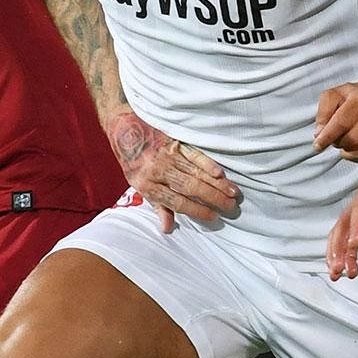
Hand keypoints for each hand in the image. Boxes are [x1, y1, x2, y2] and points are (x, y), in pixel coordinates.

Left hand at [110, 111, 239, 230]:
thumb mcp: (139, 186)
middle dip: (213, 199)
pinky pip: (195, 155)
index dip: (197, 210)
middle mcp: (159, 171)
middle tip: (231, 207)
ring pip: (196, 173)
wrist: (124, 129)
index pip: (177, 202)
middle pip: (191, 188)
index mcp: (148, 186)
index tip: (214, 217)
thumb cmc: (134, 161)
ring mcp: (168, 155)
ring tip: (233, 194)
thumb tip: (167, 228)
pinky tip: (220, 174)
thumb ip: (157, 206)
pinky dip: (209, 164)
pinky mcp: (176, 142)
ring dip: (217, 184)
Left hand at [313, 81, 357, 160]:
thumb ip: (323, 113)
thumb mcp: (333, 95)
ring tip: (343, 141)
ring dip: (347, 150)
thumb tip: (320, 134)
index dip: (327, 136)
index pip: (341, 122)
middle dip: (337, 142)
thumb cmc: (354, 96)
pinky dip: (356, 156)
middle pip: (351, 139)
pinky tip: (352, 149)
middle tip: (334, 137)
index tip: (317, 146)